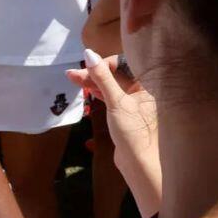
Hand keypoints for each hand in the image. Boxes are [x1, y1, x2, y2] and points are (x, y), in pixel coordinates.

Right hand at [66, 50, 158, 173]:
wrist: (139, 165)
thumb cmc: (133, 132)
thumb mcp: (115, 102)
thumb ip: (102, 78)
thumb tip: (89, 53)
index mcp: (146, 85)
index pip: (123, 64)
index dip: (103, 63)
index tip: (86, 66)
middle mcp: (142, 91)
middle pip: (115, 75)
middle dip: (94, 73)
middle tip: (72, 74)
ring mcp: (133, 103)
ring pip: (111, 87)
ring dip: (93, 82)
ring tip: (72, 78)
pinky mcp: (125, 115)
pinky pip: (111, 98)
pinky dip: (98, 93)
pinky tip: (86, 88)